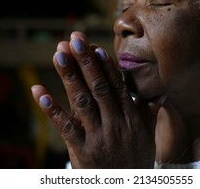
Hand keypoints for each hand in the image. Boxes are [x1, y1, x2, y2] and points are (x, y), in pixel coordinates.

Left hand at [31, 31, 161, 167]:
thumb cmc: (135, 160)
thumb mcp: (148, 136)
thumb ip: (149, 111)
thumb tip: (160, 92)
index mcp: (131, 118)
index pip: (118, 86)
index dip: (106, 65)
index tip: (96, 46)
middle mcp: (115, 124)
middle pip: (99, 88)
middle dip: (86, 62)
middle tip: (74, 39)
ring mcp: (98, 137)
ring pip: (82, 102)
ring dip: (69, 76)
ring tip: (59, 54)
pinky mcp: (82, 151)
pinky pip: (65, 127)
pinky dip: (51, 109)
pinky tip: (39, 91)